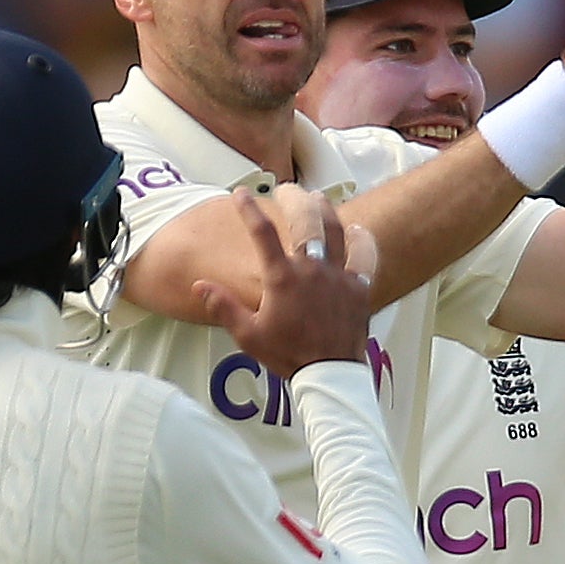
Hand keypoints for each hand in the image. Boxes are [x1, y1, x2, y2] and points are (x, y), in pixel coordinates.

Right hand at [194, 188, 374, 376]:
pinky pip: (364, 254)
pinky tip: (356, 228)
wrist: (328, 374)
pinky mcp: (359, 287)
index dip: (249, 208)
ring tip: (318, 198)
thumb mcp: (248, 335)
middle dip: (294, 198)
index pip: (262, 232)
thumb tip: (200, 285)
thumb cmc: (288, 355)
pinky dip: (361, 238)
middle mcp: (312, 269)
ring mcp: (338, 275)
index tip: (241, 193)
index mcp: (282, 278)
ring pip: (335, 229)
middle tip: (286, 190)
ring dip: (325, 209)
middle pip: (305, 219)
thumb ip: (223, 307)